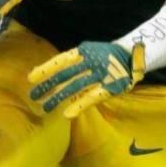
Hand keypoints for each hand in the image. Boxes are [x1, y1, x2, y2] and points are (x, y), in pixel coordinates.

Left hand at [28, 41, 144, 117]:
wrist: (134, 55)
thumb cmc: (105, 55)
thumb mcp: (88, 52)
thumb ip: (71, 62)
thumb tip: (47, 71)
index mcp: (83, 52)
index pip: (61, 61)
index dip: (46, 69)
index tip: (30, 79)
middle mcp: (90, 62)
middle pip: (65, 75)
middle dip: (48, 86)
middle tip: (33, 97)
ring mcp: (100, 74)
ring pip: (75, 87)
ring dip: (59, 98)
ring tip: (46, 108)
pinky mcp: (110, 87)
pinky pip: (92, 97)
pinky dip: (79, 106)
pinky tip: (67, 114)